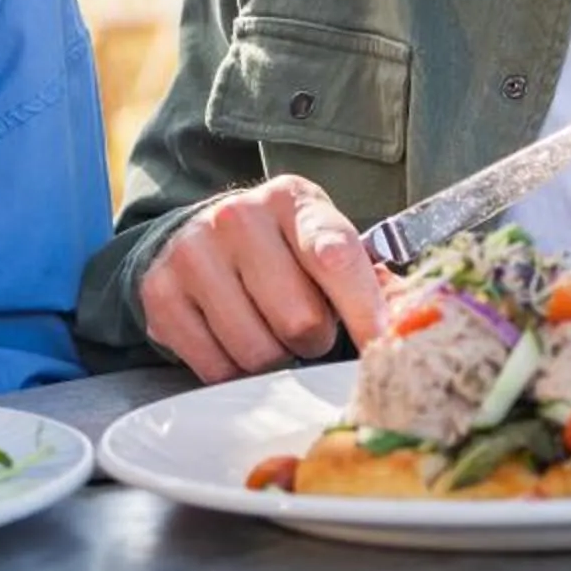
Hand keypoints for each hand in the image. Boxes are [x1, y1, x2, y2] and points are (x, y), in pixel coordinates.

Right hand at [138, 176, 387, 381]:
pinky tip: (233, 338)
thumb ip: (368, 281)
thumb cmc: (278, 249)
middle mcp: (238, 217)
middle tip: (306, 325)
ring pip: (259, 353)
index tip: (388, 348)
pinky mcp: (160, 294)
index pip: (336, 257)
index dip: (366, 311)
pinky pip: (216, 369)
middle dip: (314, 339)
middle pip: (300, 322)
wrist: (195, 238)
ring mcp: (193, 254)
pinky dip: (234, 371)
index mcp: (292, 200)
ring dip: (275, 358)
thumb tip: (410, 320)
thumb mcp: (322, 244)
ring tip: (269, 328)